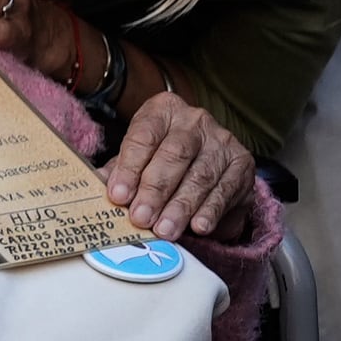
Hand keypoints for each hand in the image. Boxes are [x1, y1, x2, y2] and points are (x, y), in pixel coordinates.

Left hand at [97, 88, 252, 239]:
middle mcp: (195, 120)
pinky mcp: (242, 163)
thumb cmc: (160, 156)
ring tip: (164, 230)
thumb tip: (98, 186)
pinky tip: (199, 227)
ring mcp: (222, 140)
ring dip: (181, 207)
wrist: (205, 155)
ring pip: (200, 175)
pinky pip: (225, 190)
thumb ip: (119, 170)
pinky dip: (211, 211)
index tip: (118, 196)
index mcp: (162, 110)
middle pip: (174, 154)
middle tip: (141, 218)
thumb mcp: (136, 156)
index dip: (129, 167)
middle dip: (155, 190)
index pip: (144, 135)